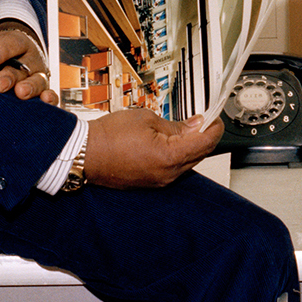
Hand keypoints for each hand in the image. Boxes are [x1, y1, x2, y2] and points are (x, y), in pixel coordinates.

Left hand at [0, 22, 57, 104]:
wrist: (20, 55)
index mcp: (16, 42)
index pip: (11, 44)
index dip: (0, 52)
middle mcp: (31, 58)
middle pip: (23, 66)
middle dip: (11, 75)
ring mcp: (40, 74)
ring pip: (38, 80)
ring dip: (30, 87)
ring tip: (21, 93)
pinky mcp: (45, 90)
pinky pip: (52, 94)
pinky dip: (51, 99)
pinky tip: (46, 101)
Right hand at [82, 110, 223, 188]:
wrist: (85, 153)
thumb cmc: (109, 136)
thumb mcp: (146, 119)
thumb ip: (174, 124)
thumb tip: (194, 125)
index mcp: (169, 156)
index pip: (205, 143)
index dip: (214, 128)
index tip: (215, 118)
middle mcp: (167, 174)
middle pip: (199, 155)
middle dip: (204, 136)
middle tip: (202, 120)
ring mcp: (158, 181)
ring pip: (186, 163)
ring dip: (190, 146)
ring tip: (184, 128)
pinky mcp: (150, 182)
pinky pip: (172, 169)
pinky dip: (176, 155)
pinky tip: (169, 141)